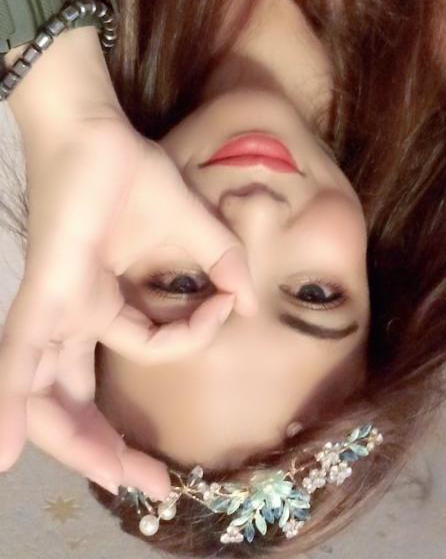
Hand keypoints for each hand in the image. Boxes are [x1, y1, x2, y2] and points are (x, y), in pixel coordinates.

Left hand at [0, 118, 256, 499]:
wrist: (96, 132)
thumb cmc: (134, 174)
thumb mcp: (193, 229)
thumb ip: (222, 265)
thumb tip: (250, 303)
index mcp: (104, 304)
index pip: (150, 347)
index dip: (196, 336)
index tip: (228, 305)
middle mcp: (72, 319)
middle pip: (78, 401)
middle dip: (114, 446)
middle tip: (153, 484)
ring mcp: (53, 311)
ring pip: (48, 396)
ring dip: (78, 444)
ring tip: (118, 481)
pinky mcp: (44, 296)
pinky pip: (18, 360)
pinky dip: (8, 404)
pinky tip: (4, 453)